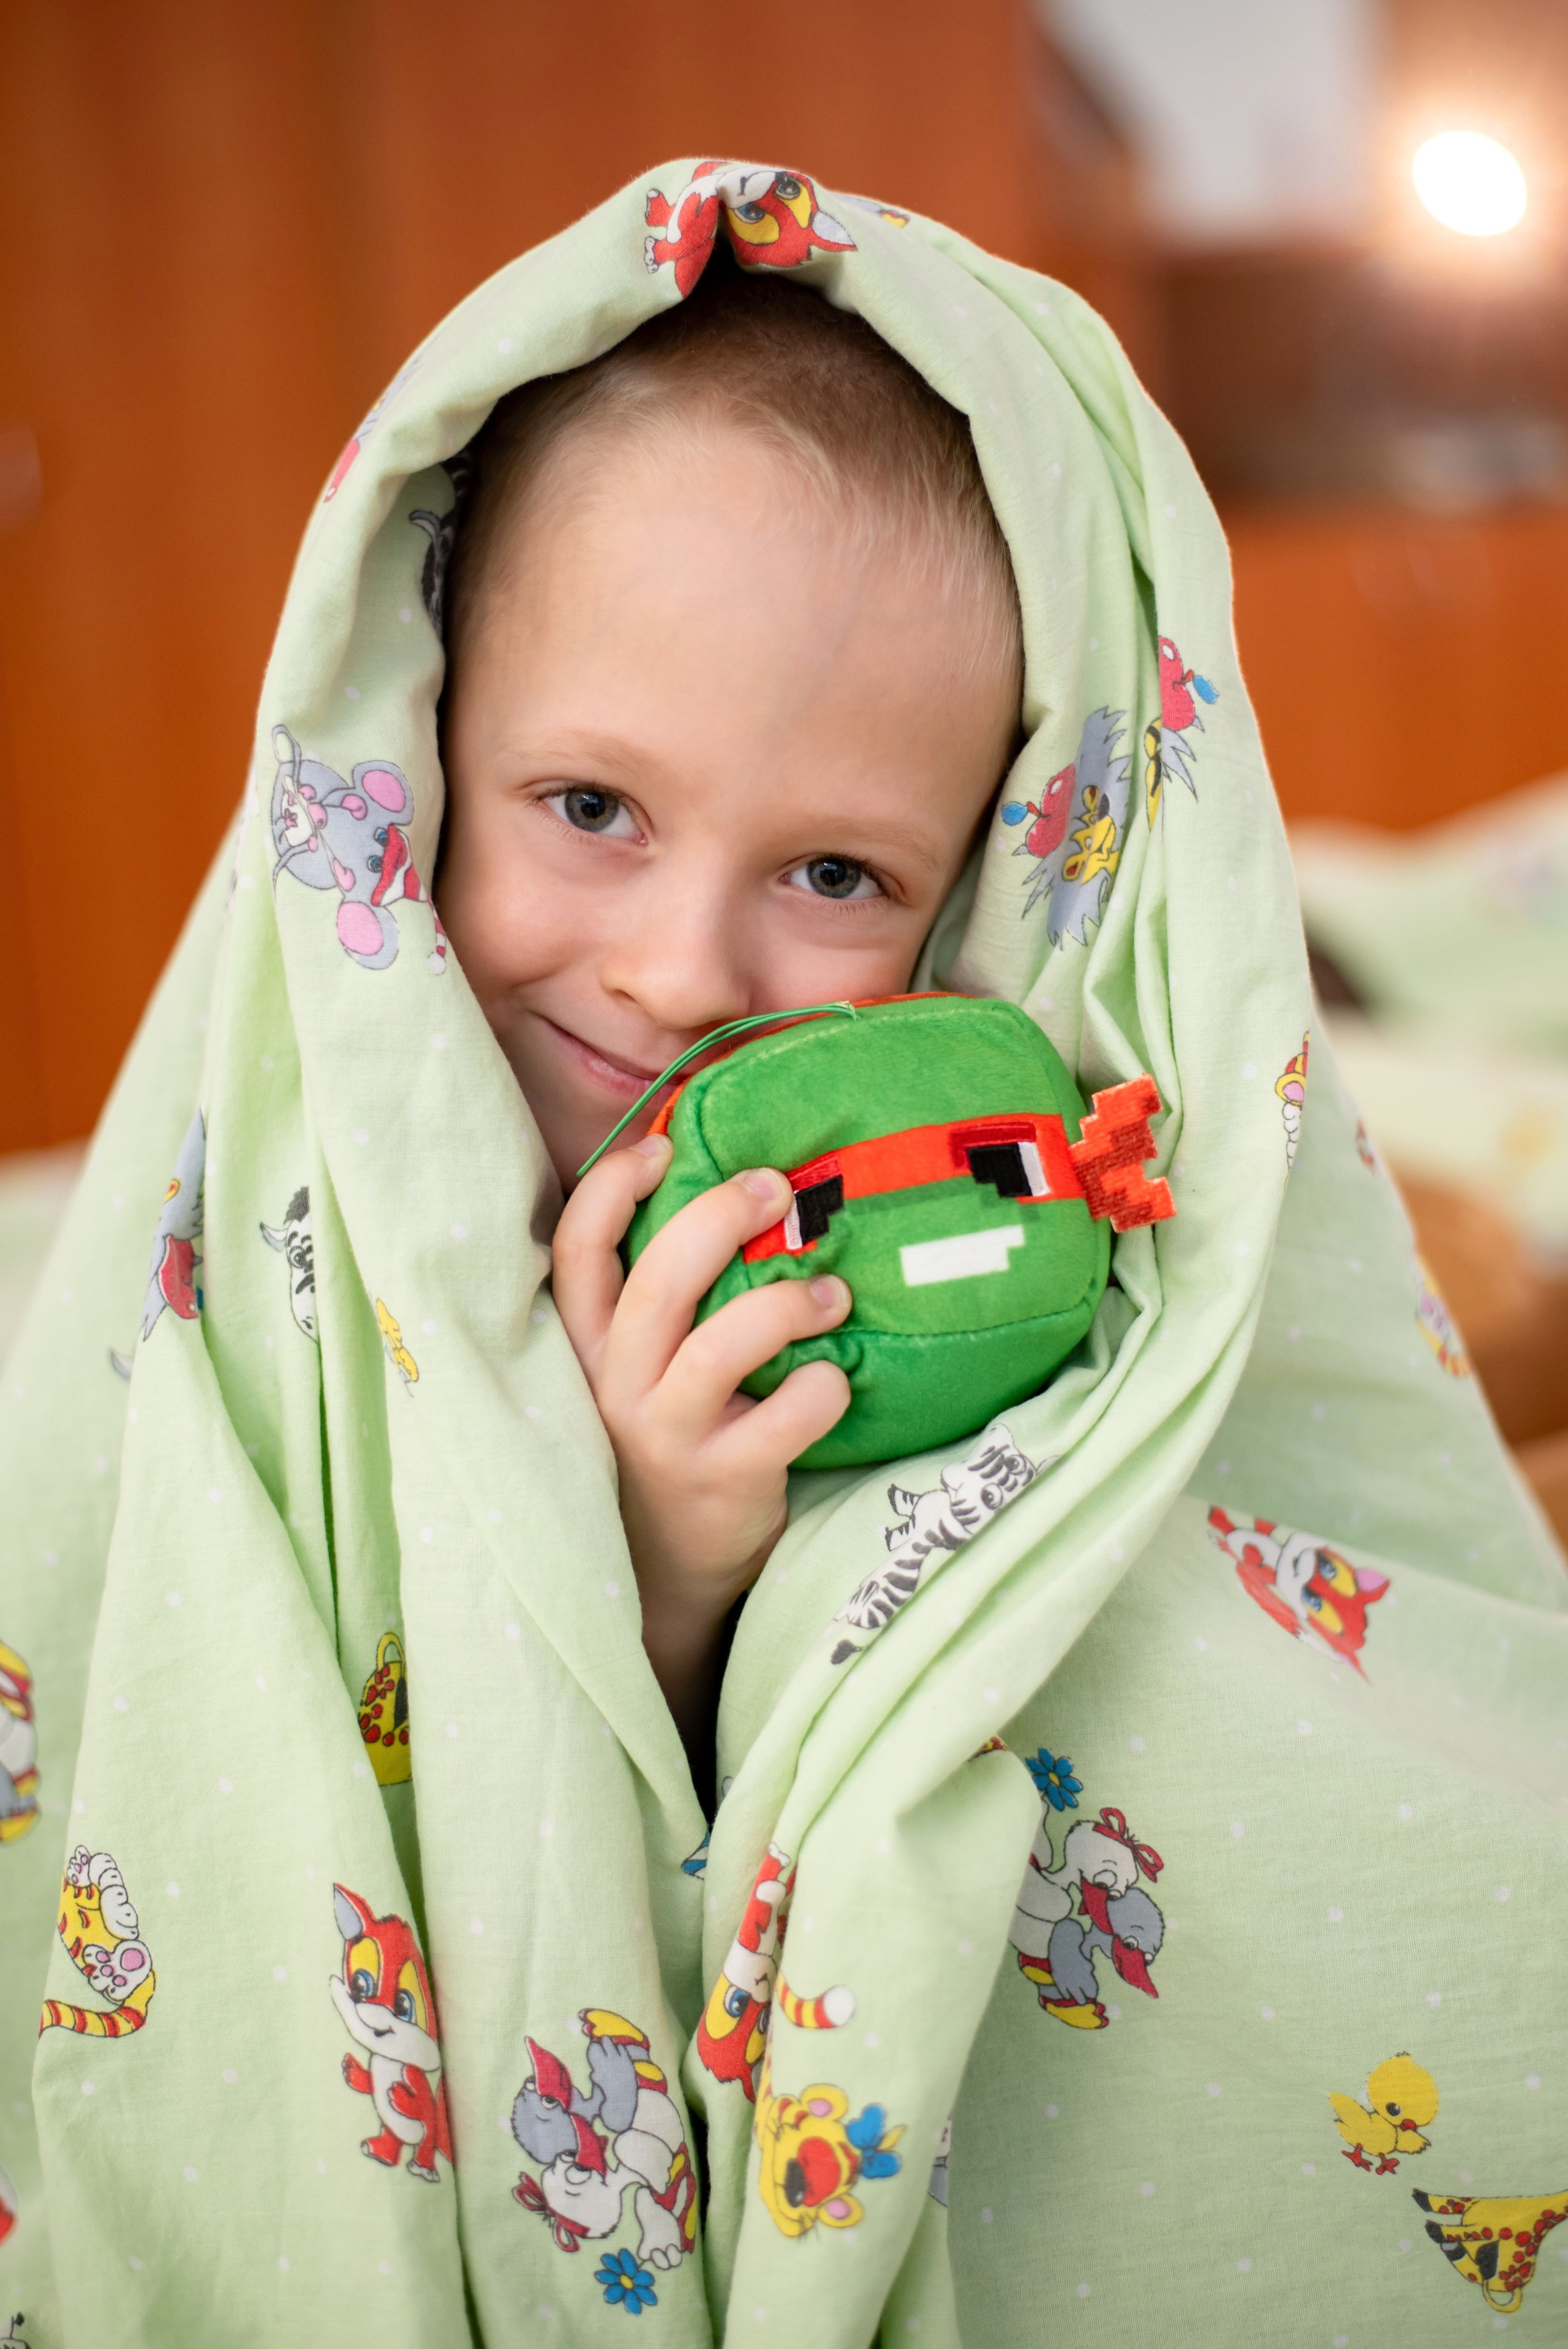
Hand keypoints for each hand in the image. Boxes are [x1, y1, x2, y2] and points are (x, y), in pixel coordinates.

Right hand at [551, 1135, 850, 1756]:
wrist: (663, 1576)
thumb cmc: (663, 1440)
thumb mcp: (634, 1370)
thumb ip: (654, 1301)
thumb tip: (719, 1191)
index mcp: (586, 1346)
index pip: (574, 1250)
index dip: (613, 1187)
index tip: (667, 1147)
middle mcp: (613, 1386)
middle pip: (657, 1283)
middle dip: (718, 1218)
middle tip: (779, 1189)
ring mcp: (664, 1437)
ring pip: (718, 1348)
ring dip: (785, 1304)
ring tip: (833, 1294)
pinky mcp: (721, 1483)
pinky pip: (779, 1422)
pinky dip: (819, 1389)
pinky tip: (835, 1380)